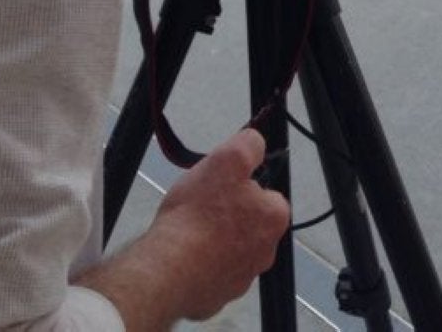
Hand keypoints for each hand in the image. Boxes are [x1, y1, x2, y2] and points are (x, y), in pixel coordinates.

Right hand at [137, 129, 289, 322]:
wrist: (167, 268)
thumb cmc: (197, 215)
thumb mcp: (227, 159)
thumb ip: (249, 145)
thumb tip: (256, 143)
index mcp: (274, 219)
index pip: (266, 195)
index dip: (241, 187)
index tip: (220, 187)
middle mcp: (265, 253)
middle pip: (248, 225)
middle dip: (227, 216)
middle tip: (201, 209)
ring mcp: (240, 279)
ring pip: (229, 252)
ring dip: (213, 242)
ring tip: (188, 232)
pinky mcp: (216, 299)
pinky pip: (210, 276)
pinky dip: (198, 267)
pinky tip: (182, 257)